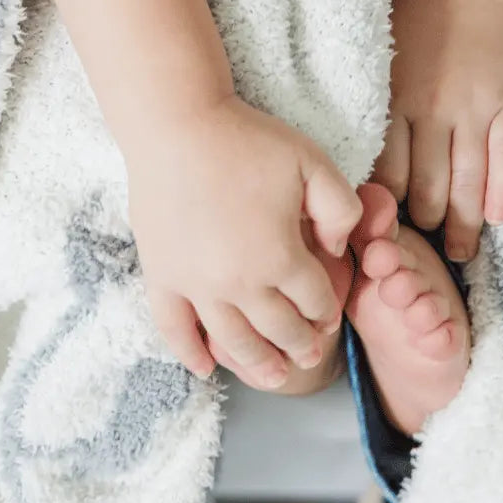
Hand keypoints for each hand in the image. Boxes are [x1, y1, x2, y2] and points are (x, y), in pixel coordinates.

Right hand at [127, 96, 362, 388]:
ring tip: (273, 376)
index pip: (314, 301)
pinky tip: (204, 367)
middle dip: (300, 345)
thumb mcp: (313, 163)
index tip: (328, 315)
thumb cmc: (247, 140)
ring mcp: (195, 284)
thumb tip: (339, 248)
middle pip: (278, 329)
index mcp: (281, 257)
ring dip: (257, 364)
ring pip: (231, 341)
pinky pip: (173, 329)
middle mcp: (239, 282)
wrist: (177, 126)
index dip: (326, 311)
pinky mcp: (161, 276)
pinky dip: (189, 353)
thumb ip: (341, 209)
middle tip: (309, 354)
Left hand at [374, 0, 502, 262]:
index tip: (384, 235)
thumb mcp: (380, 71)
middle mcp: (433, 111)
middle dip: (424, 226)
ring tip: (460, 252)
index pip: (388, 176)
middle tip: (421, 253)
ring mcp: (474, 109)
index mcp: (395, 105)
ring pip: (468, 180)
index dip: (387, 212)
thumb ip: (375, 118)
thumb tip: (359, 171)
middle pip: (428, 187)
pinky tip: (499, 217)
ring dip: (464, 223)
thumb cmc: (412, 31)